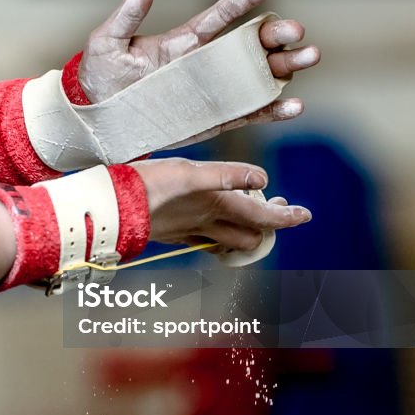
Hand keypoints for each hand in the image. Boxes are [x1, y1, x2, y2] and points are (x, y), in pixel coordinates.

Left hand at [77, 0, 320, 137]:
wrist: (96, 118)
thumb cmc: (100, 76)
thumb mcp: (108, 41)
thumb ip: (128, 14)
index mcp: (185, 40)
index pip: (223, 14)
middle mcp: (205, 62)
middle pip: (252, 44)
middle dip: (279, 35)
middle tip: (297, 31)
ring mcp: (212, 91)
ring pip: (259, 76)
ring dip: (287, 67)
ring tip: (309, 58)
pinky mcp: (213, 119)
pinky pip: (249, 113)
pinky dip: (274, 110)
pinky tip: (295, 105)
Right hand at [132, 158, 310, 250]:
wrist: (111, 207)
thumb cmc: (147, 186)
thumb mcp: (189, 171)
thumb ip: (227, 175)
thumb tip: (262, 179)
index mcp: (216, 206)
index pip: (262, 219)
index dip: (286, 218)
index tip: (303, 215)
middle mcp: (206, 223)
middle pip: (249, 237)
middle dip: (267, 228)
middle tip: (275, 210)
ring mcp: (189, 232)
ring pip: (227, 243)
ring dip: (244, 235)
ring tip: (249, 220)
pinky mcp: (172, 233)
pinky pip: (203, 241)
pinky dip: (217, 236)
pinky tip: (211, 225)